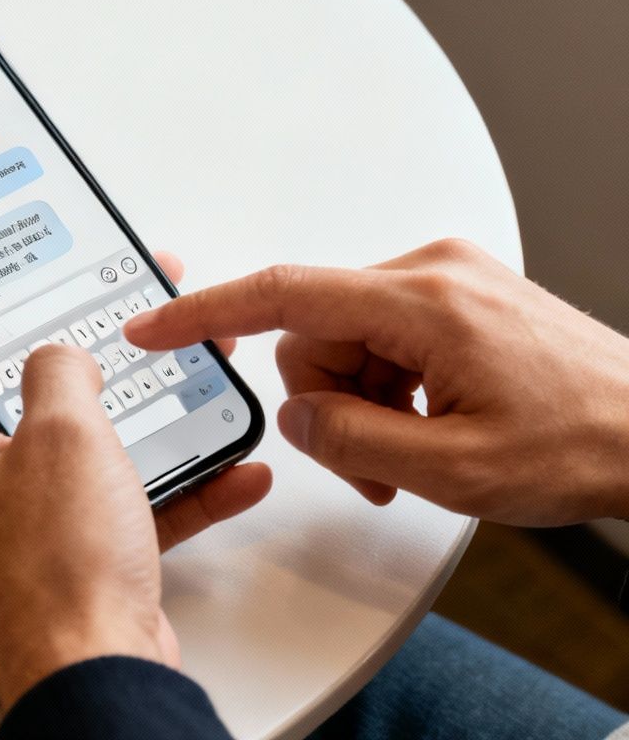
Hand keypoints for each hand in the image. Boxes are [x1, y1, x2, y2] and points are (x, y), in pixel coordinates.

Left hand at [0, 252, 271, 708]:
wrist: (95, 676)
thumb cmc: (58, 572)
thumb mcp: (65, 434)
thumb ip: (58, 371)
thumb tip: (57, 356)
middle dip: (44, 354)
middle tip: (78, 319)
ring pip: (53, 452)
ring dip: (114, 420)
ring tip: (161, 382)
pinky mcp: (50, 563)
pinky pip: (101, 507)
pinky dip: (157, 487)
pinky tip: (219, 469)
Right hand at [127, 238, 628, 524]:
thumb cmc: (585, 443)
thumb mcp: (451, 469)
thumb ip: (349, 438)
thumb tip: (295, 416)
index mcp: (422, 301)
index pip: (282, 292)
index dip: (204, 312)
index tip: (155, 326)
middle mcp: (432, 271)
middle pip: (315, 330)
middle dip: (326, 401)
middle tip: (373, 465)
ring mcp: (450, 278)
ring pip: (348, 338)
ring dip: (362, 402)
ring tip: (414, 455)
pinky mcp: (462, 294)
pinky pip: (386, 335)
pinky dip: (390, 386)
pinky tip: (430, 426)